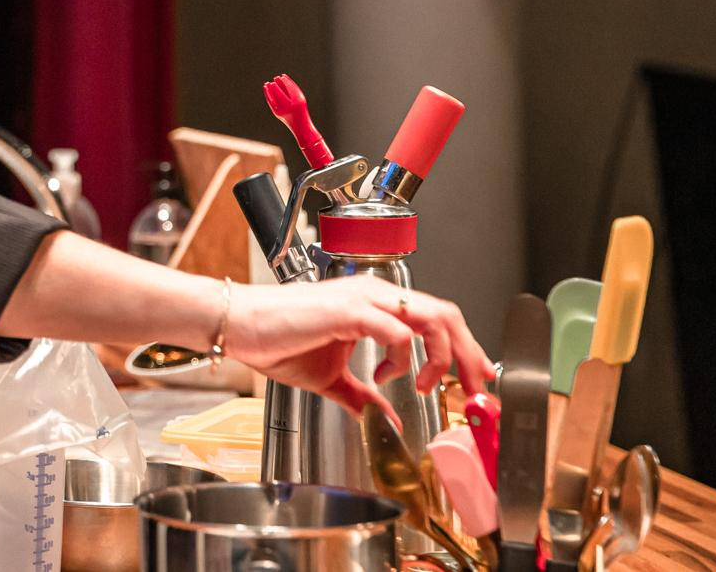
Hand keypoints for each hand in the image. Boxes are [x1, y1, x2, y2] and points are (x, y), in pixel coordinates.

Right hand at [225, 276, 492, 412]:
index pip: (436, 318)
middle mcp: (376, 295)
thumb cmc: (275, 340)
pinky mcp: (348, 311)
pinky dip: (402, 358)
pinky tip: (385, 375)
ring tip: (430, 384)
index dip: (462, 348)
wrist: (239, 326)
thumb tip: (386, 420)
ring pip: (431, 316)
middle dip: (469, 352)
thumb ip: (362, 396)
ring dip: (442, 356)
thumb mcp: (330, 379)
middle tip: (476, 385)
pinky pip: (395, 330)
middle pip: (446, 314)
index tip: (474, 378)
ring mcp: (364, 300)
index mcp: (375, 305)